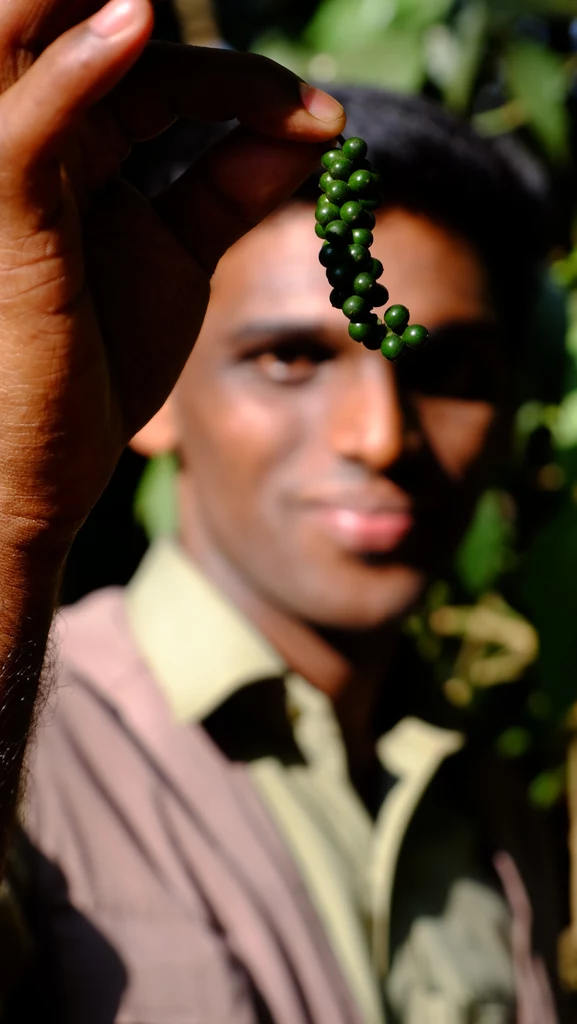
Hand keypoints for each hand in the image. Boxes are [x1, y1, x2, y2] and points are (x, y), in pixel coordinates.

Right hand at [0, 0, 344, 557]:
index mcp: (74, 145)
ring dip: (88, 2)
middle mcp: (32, 141)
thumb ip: (236, 186)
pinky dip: (75, 75)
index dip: (245, 82)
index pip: (156, 71)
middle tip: (255, 62)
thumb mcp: (178, 255)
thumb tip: (322, 128)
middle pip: (82, 26)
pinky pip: (28, 135)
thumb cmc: (99, 360)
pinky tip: (135, 22)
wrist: (49, 459)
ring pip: (23, 43)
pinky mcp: (5, 227)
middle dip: (151, 16)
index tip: (330, 120)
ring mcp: (9, 179)